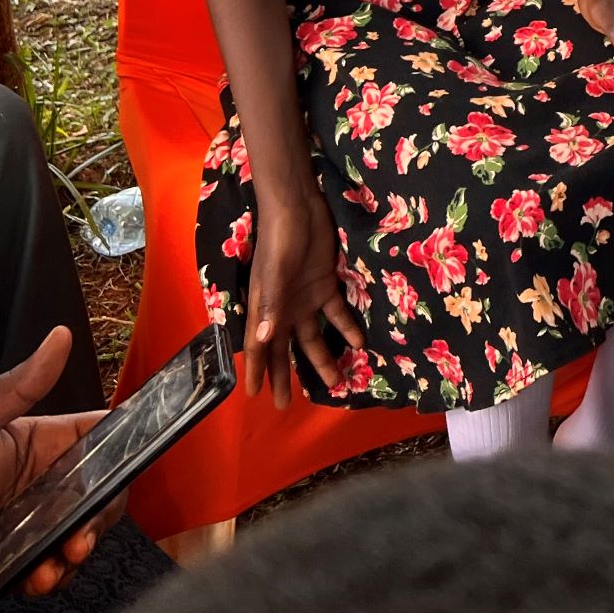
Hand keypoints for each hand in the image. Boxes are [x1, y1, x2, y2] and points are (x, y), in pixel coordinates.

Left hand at [0, 327, 110, 612]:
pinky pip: (54, 570)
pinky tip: (37, 579)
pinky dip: (55, 577)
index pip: (99, 435)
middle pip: (102, 491)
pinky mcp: (19, 564)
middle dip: (103, 514)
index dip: (127, 442)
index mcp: (38, 445)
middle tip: (84, 534)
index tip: (141, 455)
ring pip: (82, 533)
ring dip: (80, 549)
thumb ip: (18, 386)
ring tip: (60, 562)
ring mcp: (32, 526)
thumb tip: (61, 335)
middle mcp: (43, 484)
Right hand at [244, 191, 361, 407]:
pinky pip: (337, 313)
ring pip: (313, 337)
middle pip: (284, 349)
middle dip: (285, 376)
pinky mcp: (325, 285)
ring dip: (322, 358)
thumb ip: (270, 306)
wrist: (299, 206)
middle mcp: (283, 308)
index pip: (258, 346)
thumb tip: (262, 341)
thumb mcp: (274, 273)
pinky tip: (358, 343)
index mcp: (264, 307)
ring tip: (336, 382)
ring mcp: (305, 298)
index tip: (254, 395)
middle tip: (286, 406)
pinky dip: (347, 328)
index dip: (257, 370)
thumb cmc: (280, 238)